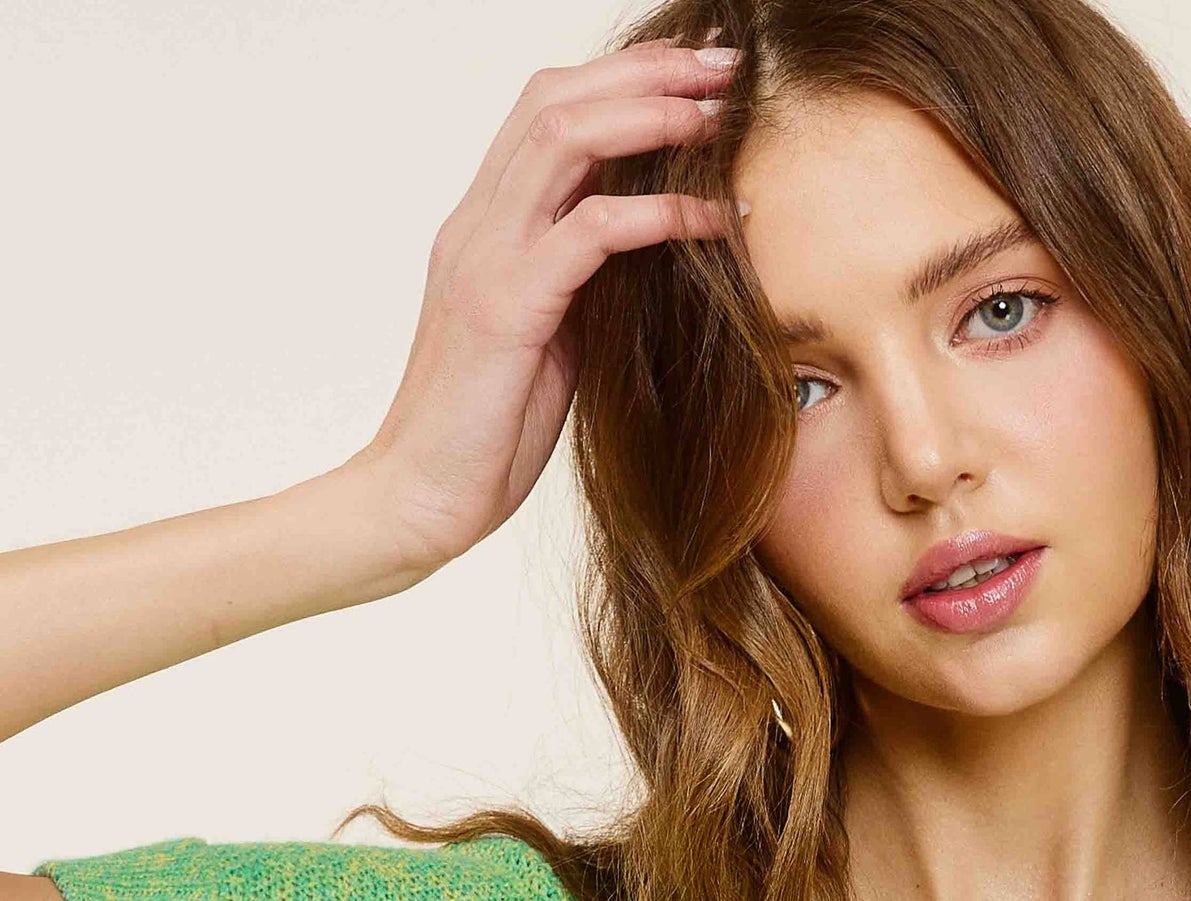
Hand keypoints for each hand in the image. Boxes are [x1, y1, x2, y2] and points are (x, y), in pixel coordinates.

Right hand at [345, 40, 740, 576]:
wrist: (421, 498)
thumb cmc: (488, 432)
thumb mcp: (551, 340)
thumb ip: (586, 286)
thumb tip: (652, 257)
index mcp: (485, 226)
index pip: (547, 110)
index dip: (622, 77)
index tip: (695, 75)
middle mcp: (479, 224)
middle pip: (557, 98)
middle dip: (647, 72)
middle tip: (723, 67)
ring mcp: (486, 258)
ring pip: (566, 139)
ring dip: (651, 116)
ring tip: (718, 119)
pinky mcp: (507, 307)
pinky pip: (590, 231)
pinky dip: (657, 213)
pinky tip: (711, 220)